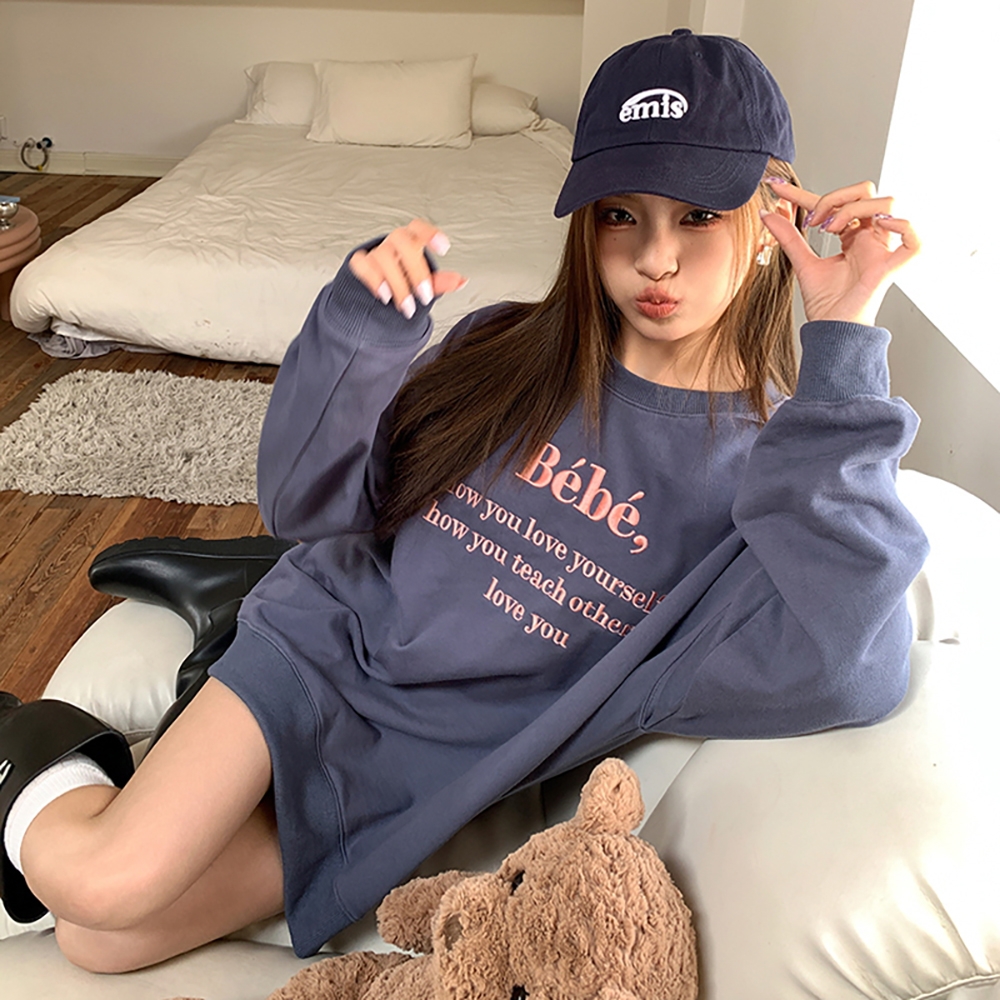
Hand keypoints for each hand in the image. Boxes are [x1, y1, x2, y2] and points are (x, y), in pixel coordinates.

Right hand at [349, 219, 466, 318]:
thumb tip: (461, 281)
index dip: (430, 233)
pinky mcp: (360, 264)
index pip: (418, 227)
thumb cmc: (404, 281)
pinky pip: (362, 264)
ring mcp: (375, 251)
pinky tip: (385, 295)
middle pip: (402, 241)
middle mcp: (393, 243)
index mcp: (412, 241)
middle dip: (416, 271)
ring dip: (398, 284)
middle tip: (424, 296)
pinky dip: (374, 280)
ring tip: (407, 306)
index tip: (444, 248)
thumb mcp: (425, 283)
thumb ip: (440, 282)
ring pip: (383, 256)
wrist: (378, 294)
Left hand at [761, 179, 919, 325]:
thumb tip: (768, 213)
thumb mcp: (801, 263)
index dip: (805, 193)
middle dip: (835, 198)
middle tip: (813, 221)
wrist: (831, 331)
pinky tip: (877, 226)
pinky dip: (903, 226)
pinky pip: (915, 241)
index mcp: (852, 235)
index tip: (776, 188)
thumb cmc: (825, 303)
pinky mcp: (891, 268)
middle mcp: (870, 238)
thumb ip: (788, 237)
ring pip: (887, 204)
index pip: (834, 203)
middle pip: (866, 191)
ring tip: (829, 229)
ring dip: (854, 208)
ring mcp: (882, 250)